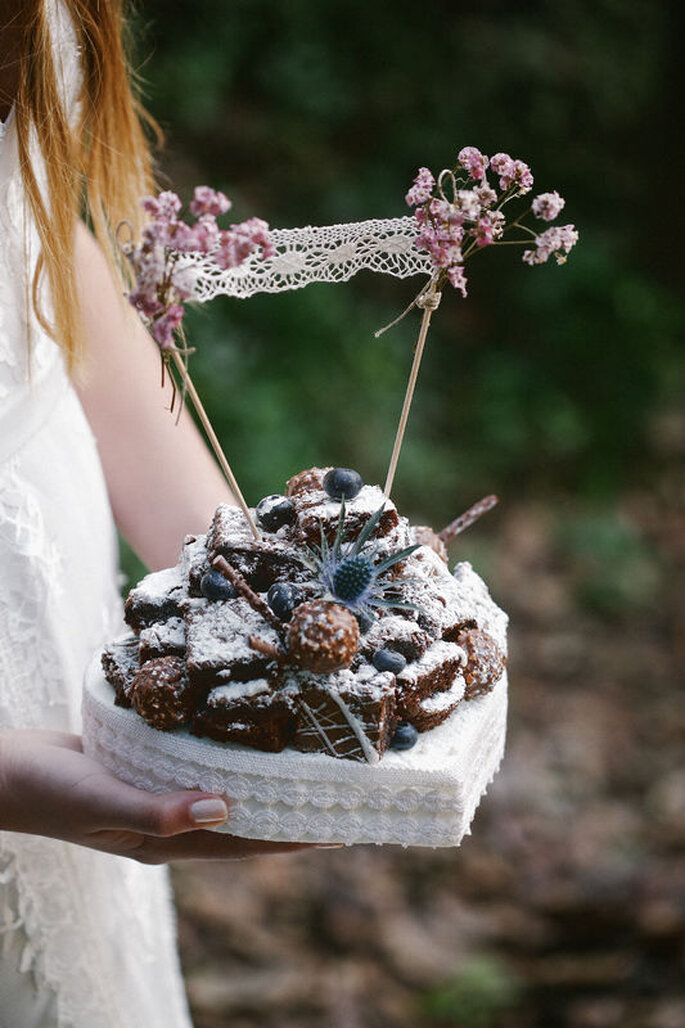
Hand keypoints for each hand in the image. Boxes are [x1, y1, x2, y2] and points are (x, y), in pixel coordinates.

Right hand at [0, 729, 310, 862]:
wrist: (2, 771)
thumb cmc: (47, 790)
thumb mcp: (101, 800)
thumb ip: (158, 810)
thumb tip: (224, 809)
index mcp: (163, 841)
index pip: (242, 843)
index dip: (291, 838)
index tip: (340, 827)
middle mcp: (167, 822)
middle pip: (242, 821)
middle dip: (288, 812)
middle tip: (337, 793)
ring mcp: (155, 797)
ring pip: (223, 792)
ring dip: (262, 784)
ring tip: (305, 766)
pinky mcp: (144, 769)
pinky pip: (196, 767)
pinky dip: (226, 758)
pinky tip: (244, 738)